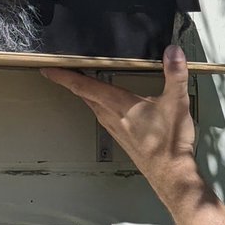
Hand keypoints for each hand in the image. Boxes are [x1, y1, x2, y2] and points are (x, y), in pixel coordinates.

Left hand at [41, 45, 197, 189]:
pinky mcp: (120, 136)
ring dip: (84, 93)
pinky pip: (102, 116)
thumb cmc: (168, 143)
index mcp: (119, 104)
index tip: (48, 68)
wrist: (170, 172)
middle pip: (84, 94)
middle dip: (71, 80)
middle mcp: (111, 116)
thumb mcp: (176, 102)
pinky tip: (105, 104)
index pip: (83, 85)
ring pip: (92, 105)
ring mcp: (114, 128)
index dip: (63, 75)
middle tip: (61, 70)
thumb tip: (173, 52)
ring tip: (81, 82)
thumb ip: (175, 74)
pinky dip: (97, 104)